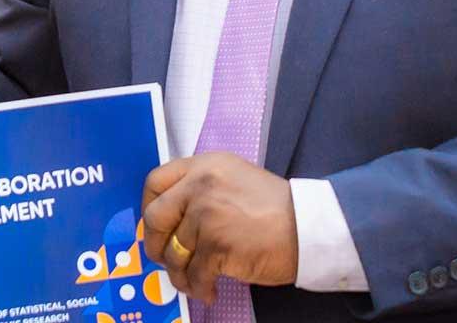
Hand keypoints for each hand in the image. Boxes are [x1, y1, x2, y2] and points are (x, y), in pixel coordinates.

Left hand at [141, 152, 298, 303]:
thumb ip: (201, 189)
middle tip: (166, 259)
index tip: (156, 226)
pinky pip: (194, 274)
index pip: (155, 181)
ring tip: (195, 282)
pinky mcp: (217, 245)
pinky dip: (198, 288)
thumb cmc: (276, 208)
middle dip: (155, 244)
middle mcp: (200, 185)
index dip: (149, 207)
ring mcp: (207, 215)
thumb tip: (172, 220)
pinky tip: (210, 291)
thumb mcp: (233, 179)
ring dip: (181, 274)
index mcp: (204, 166)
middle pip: (155, 218)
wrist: (308, 227)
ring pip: (174, 252)